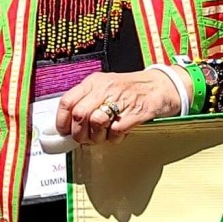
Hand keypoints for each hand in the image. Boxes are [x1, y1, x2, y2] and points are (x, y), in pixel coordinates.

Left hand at [56, 67, 182, 144]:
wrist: (160, 86)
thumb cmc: (129, 89)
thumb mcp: (104, 87)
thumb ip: (86, 102)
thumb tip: (67, 124)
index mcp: (93, 82)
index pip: (67, 101)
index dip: (62, 121)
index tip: (64, 132)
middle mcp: (105, 89)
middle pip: (80, 115)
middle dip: (79, 133)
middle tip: (84, 139)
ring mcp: (120, 100)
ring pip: (96, 123)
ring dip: (96, 137)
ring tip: (102, 136)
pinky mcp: (135, 113)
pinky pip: (116, 131)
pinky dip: (114, 138)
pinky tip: (118, 134)